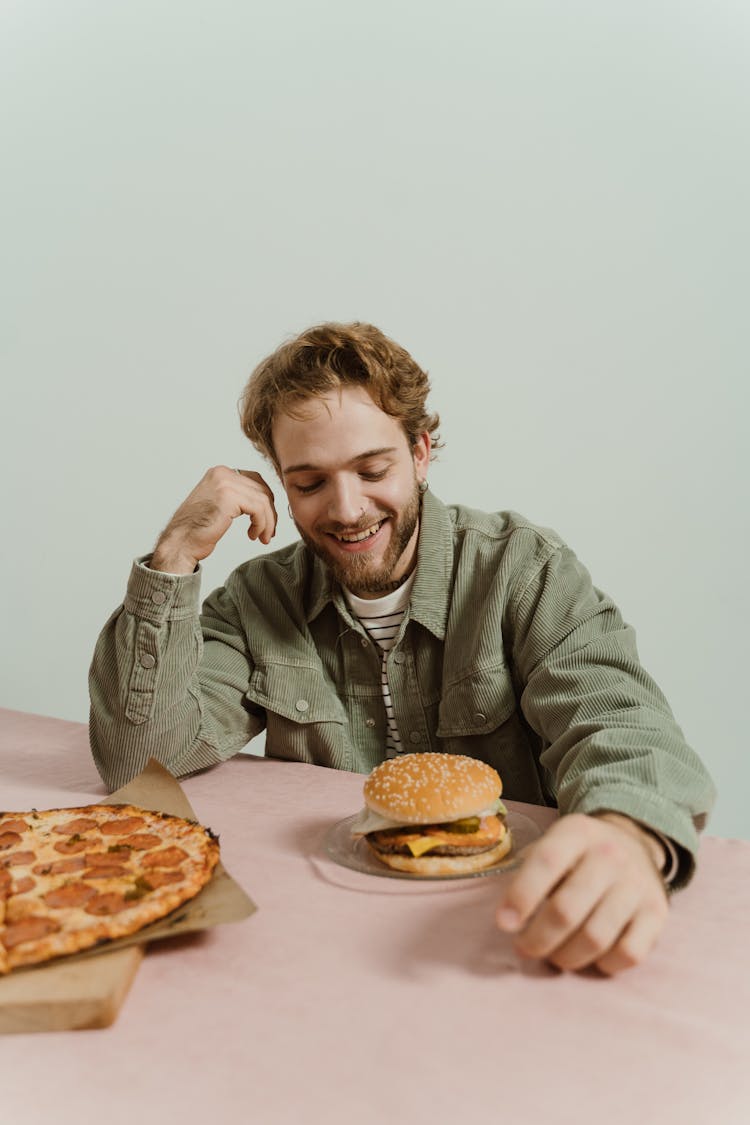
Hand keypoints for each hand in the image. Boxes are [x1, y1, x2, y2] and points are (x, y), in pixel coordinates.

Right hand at [150, 466, 277, 573]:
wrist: (179, 542)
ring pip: (263, 500)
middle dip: (270, 512)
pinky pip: (259, 509)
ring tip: (262, 537)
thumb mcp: (220, 505)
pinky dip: (262, 524)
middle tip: (269, 532)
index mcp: (220, 473)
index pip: (255, 480)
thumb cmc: (197, 530)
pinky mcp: (228, 497)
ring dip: (268, 522)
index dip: (266, 502)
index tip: (267, 521)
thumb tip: (264, 500)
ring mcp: (225, 483)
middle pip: (262, 489)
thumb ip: (237, 497)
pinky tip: (253, 535)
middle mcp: (223, 473)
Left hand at [495, 812, 668, 974]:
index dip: (521, 896)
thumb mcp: (553, 843)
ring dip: (566, 957)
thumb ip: (529, 872)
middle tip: (525, 948)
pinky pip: (628, 954)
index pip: (546, 862)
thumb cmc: (578, 853)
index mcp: (577, 832)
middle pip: (567, 910)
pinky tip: (589, 957)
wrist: (633, 842)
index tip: (504, 924)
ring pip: (596, 938)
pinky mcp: (658, 913)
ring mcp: (637, 884)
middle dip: (538, 939)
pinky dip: (604, 965)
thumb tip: (509, 919)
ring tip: (553, 955)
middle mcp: (610, 854)